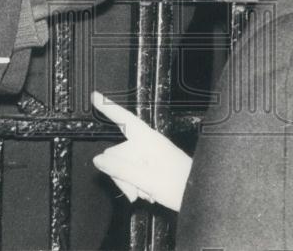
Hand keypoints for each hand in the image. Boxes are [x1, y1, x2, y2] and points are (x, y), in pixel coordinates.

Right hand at [91, 91, 191, 211]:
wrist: (198, 197)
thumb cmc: (181, 186)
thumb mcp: (147, 179)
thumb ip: (120, 169)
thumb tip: (98, 159)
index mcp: (148, 140)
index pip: (124, 119)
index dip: (108, 107)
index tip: (94, 96)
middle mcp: (147, 144)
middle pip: (117, 153)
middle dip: (121, 175)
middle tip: (137, 192)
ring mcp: (149, 155)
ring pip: (122, 166)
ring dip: (129, 184)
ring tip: (146, 193)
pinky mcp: (150, 166)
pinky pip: (131, 173)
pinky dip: (135, 186)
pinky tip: (148, 193)